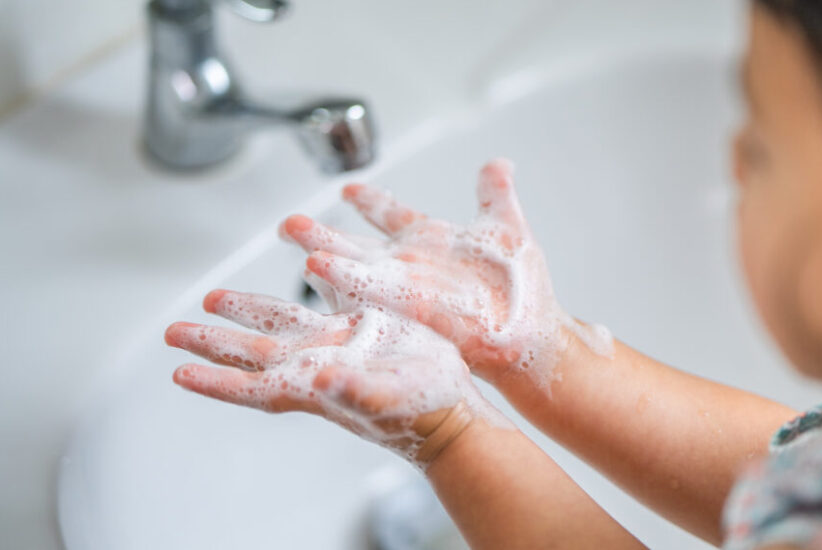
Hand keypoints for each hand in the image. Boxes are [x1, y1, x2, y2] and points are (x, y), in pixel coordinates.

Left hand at [165, 289, 498, 465]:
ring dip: (244, 313)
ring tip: (211, 300)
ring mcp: (338, 348)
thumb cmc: (423, 415)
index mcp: (315, 385)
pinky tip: (293, 280)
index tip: (179, 373)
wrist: (455, 410)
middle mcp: (318, 365)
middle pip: (253, 352)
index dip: (215, 380)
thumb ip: (355, 393)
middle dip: (211, 342)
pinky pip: (319, 306)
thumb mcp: (389, 401)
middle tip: (174, 331)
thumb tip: (323, 380)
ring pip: (279, 326)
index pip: (253, 385)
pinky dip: (301, 294)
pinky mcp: (362, 331)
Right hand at [282, 159, 611, 389]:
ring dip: (325, 255)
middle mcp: (412, 266)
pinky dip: (344, 281)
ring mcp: (408, 288)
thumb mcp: (507, 229)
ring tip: (295, 241)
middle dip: (321, 234)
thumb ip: (494, 194)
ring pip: (354, 269)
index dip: (370, 202)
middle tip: (289, 222)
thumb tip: (498, 163)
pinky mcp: (411, 309)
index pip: (391, 215)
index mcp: (431, 241)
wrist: (532, 337)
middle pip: (357, 245)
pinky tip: (317, 268)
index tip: (348, 189)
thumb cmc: (524, 294)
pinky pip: (370, 295)